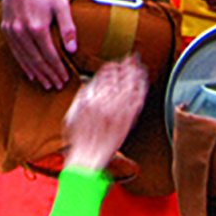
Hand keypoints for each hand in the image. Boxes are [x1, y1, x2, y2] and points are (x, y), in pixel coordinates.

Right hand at [1, 0, 75, 89]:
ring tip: (45, 84)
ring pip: (24, 58)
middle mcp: (22, 31)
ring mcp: (12, 30)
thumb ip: (68, 27)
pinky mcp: (6, 27)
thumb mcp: (61, 4)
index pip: (50, 56)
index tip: (65, 79)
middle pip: (37, 61)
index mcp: (37, 27)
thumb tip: (72, 50)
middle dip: (48, 75)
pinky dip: (23, 63)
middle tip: (57, 86)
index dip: (58, 69)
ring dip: (36, 73)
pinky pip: (15, 51)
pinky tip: (30, 72)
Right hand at [63, 56, 148, 172]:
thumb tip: (89, 83)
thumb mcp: (72, 114)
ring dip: (135, 73)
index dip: (111, 68)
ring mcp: (117, 110)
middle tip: (133, 58)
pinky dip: (140, 88)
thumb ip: (82, 97)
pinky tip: (144, 81)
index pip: (104, 76)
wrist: (87, 157)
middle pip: (118, 78)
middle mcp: (104, 101)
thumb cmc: (78, 139)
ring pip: (129, 86)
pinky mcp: (127, 119)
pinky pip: (136, 99)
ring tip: (140, 65)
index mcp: (90, 98)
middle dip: (126, 67)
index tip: (115, 64)